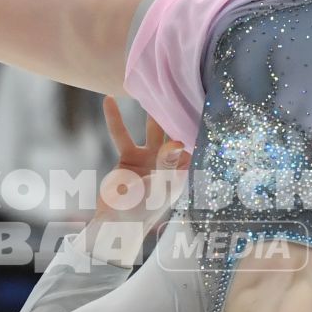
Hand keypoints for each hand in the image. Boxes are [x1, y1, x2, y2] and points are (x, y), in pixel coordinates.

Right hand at [81, 99, 187, 265]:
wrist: (113, 226)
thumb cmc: (139, 213)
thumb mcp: (155, 189)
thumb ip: (166, 165)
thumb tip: (177, 142)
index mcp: (182, 172)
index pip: (194, 145)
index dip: (198, 125)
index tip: (202, 99)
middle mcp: (168, 163)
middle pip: (175, 132)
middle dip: (179, 113)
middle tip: (183, 86)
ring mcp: (149, 159)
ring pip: (152, 130)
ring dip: (152, 112)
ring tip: (153, 87)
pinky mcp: (129, 158)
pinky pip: (122, 135)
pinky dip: (115, 119)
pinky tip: (108, 100)